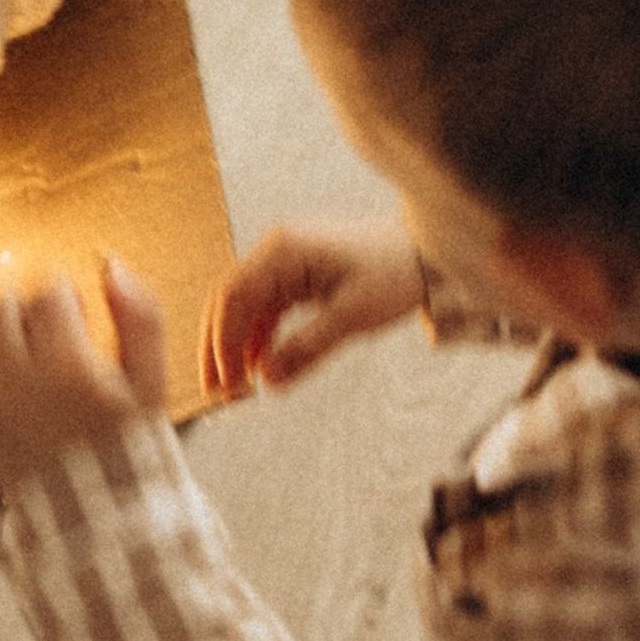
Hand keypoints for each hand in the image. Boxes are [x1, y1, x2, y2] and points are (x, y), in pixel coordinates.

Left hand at [0, 260, 165, 496]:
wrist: (98, 518)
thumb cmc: (129, 448)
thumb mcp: (152, 385)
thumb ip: (141, 317)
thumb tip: (108, 262)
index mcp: (68, 366)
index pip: (46, 291)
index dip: (61, 289)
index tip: (73, 305)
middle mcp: (16, 382)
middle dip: (21, 301)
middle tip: (40, 320)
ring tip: (3, 335)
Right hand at [204, 221, 424, 397]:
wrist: (424, 250)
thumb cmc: (394, 272)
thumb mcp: (353, 315)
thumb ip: (306, 348)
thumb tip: (268, 379)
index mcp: (283, 251)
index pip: (234, 298)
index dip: (223, 344)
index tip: (227, 383)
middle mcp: (275, 251)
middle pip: (228, 301)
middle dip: (217, 347)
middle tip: (215, 390)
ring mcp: (283, 262)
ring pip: (242, 307)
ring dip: (234, 345)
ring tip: (234, 386)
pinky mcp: (294, 276)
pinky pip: (264, 308)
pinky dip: (257, 337)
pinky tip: (258, 366)